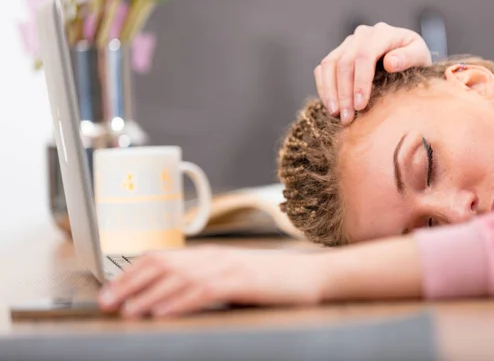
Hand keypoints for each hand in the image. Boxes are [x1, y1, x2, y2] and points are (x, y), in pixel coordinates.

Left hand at [98, 246, 323, 318]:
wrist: (312, 276)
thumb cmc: (273, 281)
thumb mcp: (234, 278)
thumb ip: (206, 284)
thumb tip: (172, 299)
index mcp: (209, 255)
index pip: (161, 257)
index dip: (131, 272)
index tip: (110, 290)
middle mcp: (213, 256)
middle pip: (162, 264)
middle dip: (129, 283)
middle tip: (105, 303)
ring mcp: (228, 267)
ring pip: (177, 278)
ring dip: (148, 295)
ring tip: (127, 311)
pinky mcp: (242, 281)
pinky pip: (203, 291)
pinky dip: (178, 302)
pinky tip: (162, 313)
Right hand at [315, 23, 431, 124]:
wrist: (407, 59)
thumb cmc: (416, 60)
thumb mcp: (421, 56)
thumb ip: (409, 57)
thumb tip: (390, 62)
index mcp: (382, 33)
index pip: (364, 56)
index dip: (360, 82)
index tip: (360, 105)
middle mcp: (361, 35)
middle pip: (344, 63)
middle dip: (344, 93)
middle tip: (348, 118)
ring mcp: (346, 44)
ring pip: (328, 65)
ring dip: (330, 92)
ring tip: (336, 115)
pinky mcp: (337, 55)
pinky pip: (322, 70)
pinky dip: (324, 89)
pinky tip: (331, 107)